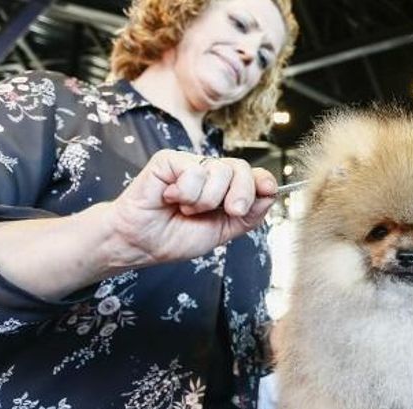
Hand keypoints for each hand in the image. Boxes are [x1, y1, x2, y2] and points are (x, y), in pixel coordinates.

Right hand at [107, 150, 276, 265]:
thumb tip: (271, 193)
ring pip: (219, 172)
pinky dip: (185, 194)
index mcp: (226, 188)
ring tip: (186, 209)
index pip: (253, 175)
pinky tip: (170, 199)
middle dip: (240, 195)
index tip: (268, 190)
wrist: (141, 244)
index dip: (263, 181)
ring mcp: (190, 164)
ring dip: (205, 201)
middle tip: (227, 211)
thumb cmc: (175, 237)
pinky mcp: (169, 160)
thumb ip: (249, 215)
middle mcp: (210, 173)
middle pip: (242, 169)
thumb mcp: (223, 231)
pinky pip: (194, 172)